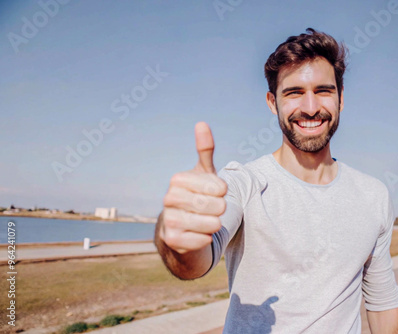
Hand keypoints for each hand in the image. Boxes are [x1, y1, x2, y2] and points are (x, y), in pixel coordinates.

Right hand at [159, 122, 226, 253]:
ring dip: (215, 225)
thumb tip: (201, 123)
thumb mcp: (203, 174)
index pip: (217, 186)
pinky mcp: (172, 240)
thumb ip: (205, 151)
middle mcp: (169, 199)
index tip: (220, 192)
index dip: (223, 191)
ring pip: (211, 224)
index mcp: (178, 180)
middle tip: (215, 209)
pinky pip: (203, 241)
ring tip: (210, 222)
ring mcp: (169, 220)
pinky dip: (207, 239)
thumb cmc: (197, 197)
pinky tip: (201, 235)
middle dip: (220, 209)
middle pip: (215, 205)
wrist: (182, 230)